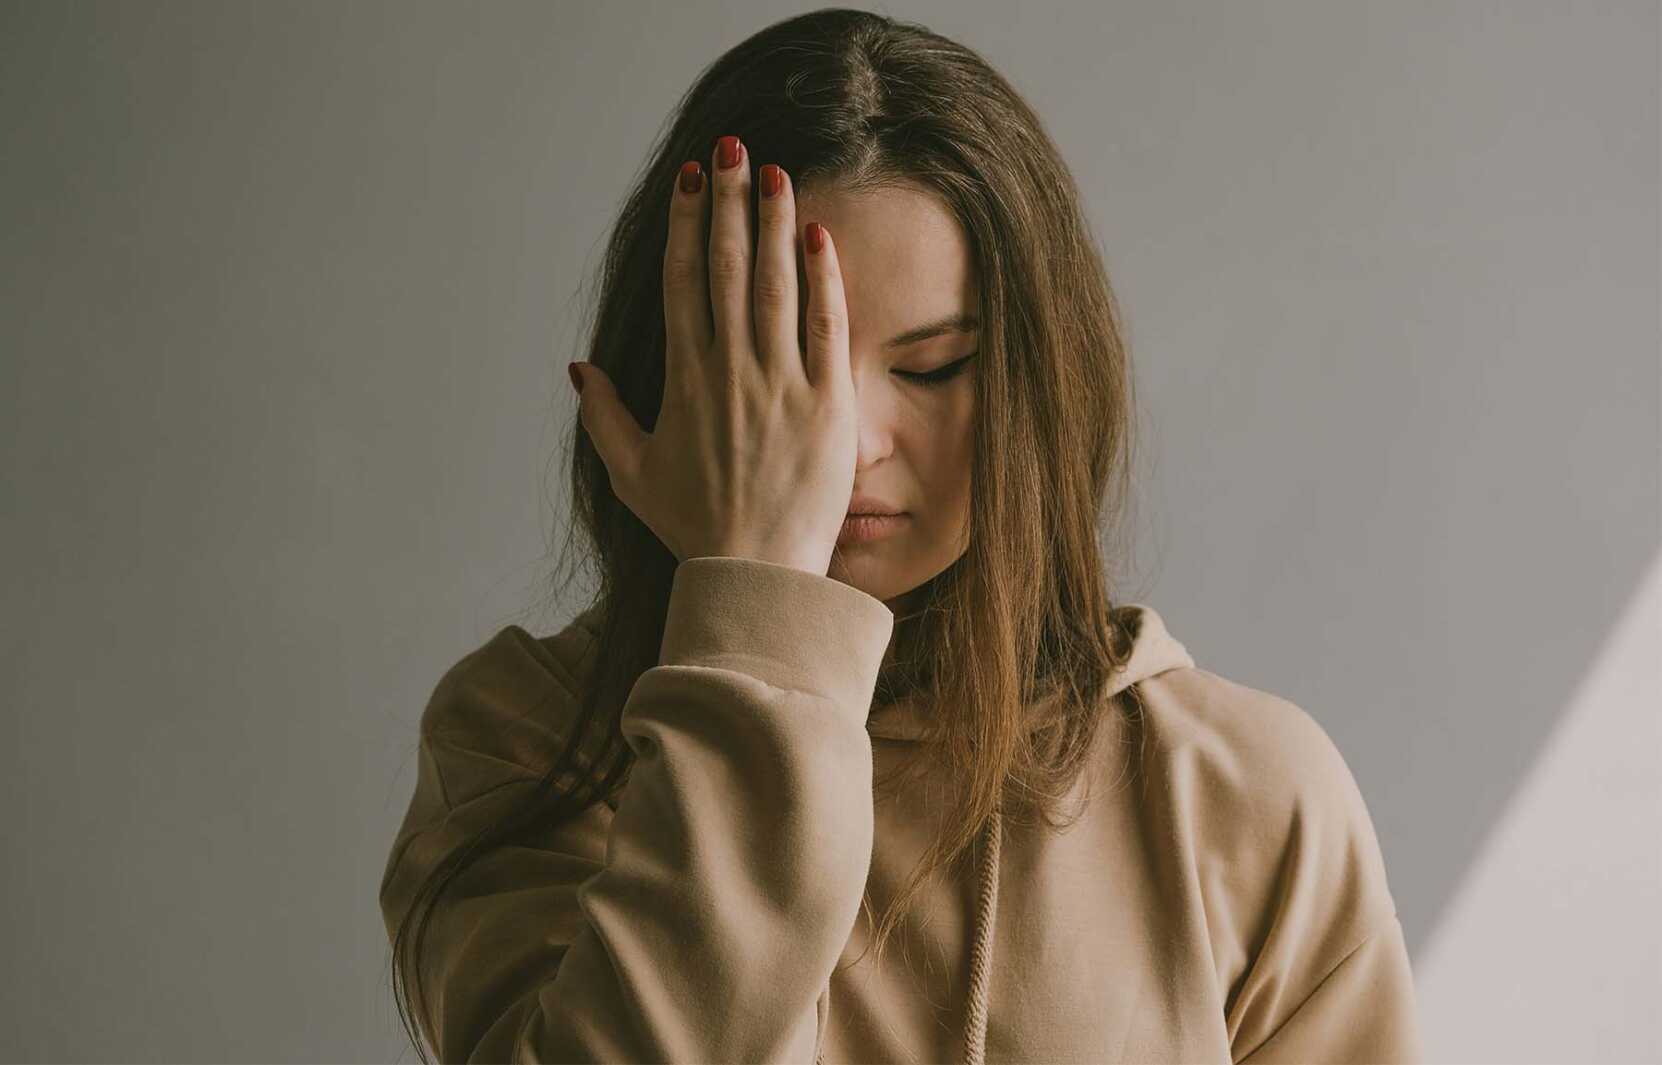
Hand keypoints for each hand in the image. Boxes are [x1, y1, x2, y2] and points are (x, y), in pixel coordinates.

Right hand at [571, 135, 857, 576]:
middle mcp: (731, 370)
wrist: (756, 571)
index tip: (694, 181)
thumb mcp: (632, 474)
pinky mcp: (828, 403)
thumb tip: (577, 369)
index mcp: (684, 380)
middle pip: (729, 268)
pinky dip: (823, 279)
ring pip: (776, 286)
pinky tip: (819, 235)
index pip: (686, 283)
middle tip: (734, 149)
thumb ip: (603, 417)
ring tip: (777, 173)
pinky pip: (826, 328)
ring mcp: (782, 383)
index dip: (689, 225)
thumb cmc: (694, 526)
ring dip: (775, 224)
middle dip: (731, 203)